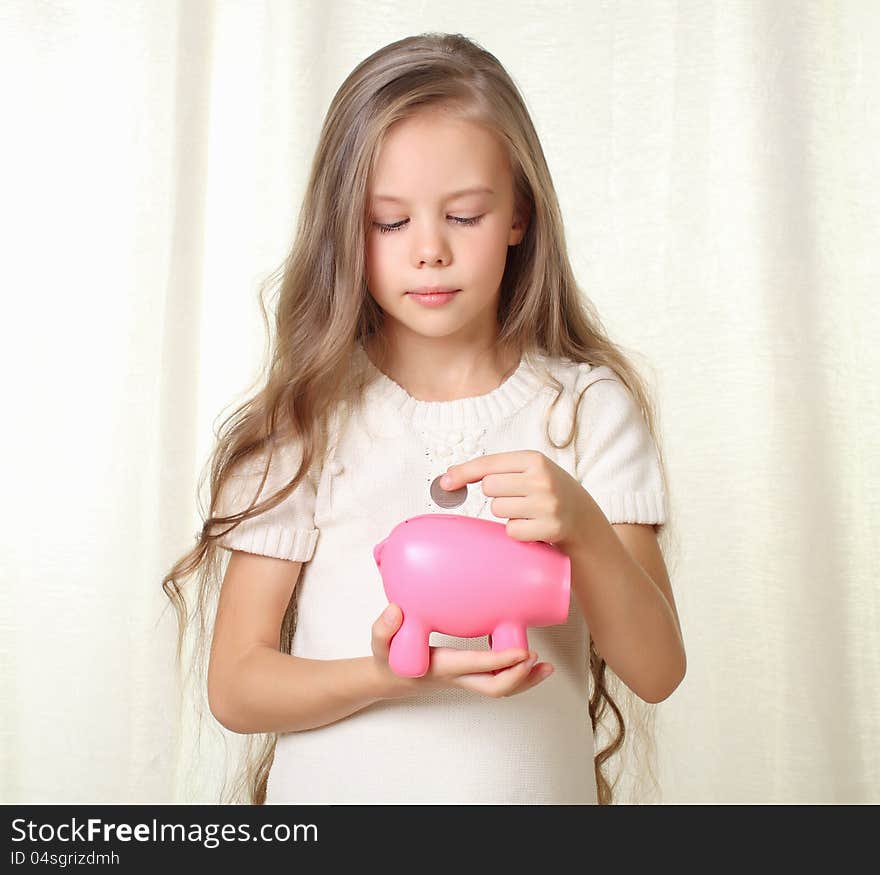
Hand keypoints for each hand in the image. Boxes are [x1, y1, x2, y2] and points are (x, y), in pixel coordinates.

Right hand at [371, 604, 553, 698]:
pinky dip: (516, 675)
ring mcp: (465, 679)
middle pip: (495, 688)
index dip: (501, 661)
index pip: (476, 666)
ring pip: (500, 688)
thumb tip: (396, 610)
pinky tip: (529, 662)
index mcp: (441, 667)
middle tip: (538, 660)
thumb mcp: (380, 644)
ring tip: (546, 667)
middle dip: (519, 678)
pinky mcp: (469, 674)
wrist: (390, 678)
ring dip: (524, 680)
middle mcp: (457, 677)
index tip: (523, 652)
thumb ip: (384, 628)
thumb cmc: (388, 659)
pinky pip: (497, 680)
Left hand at [440, 449, 594, 553]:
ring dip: (507, 513)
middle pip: (489, 488)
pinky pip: (510, 531)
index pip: (488, 464)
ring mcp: (546, 504)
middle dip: (497, 494)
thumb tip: (448, 477)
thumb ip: (491, 469)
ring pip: (497, 510)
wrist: (582, 516)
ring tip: (527, 510)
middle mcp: (541, 479)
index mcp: (534, 459)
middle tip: (517, 496)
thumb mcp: (527, 469)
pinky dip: (517, 531)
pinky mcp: (549, 528)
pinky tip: (533, 525)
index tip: (445, 483)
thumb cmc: (545, 489)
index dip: (463, 473)